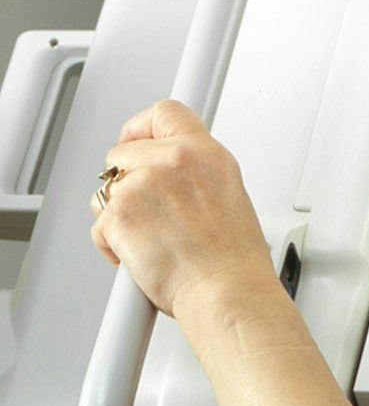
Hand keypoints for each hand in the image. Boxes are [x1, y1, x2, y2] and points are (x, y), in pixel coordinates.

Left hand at [89, 100, 275, 318]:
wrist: (226, 292)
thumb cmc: (233, 261)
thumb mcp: (229, 198)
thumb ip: (196, 177)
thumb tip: (171, 178)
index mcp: (208, 156)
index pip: (165, 113)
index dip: (141, 128)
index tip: (136, 142)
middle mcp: (177, 161)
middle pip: (123, 152)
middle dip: (125, 181)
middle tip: (146, 212)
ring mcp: (145, 184)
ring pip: (106, 190)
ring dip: (119, 215)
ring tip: (152, 240)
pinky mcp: (120, 212)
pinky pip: (99, 222)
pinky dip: (112, 244)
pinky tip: (142, 256)